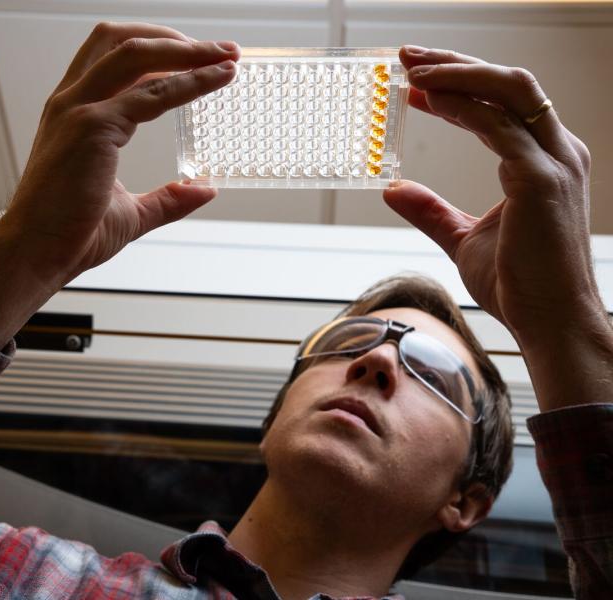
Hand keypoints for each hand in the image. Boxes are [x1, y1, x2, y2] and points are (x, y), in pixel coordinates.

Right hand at [0, 23, 237, 348]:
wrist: (35, 254)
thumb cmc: (69, 234)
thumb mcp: (128, 211)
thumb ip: (166, 198)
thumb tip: (204, 190)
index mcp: (74, 114)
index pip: (116, 60)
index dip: (162, 52)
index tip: (202, 58)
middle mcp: (72, 102)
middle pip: (122, 40)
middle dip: (176, 38)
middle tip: (221, 49)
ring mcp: (79, 110)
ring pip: (136, 53)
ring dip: (186, 50)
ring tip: (225, 55)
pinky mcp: (92, 127)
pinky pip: (151, 94)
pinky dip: (189, 82)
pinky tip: (216, 80)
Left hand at [384, 47, 602, 341]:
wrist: (550, 322)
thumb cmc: (518, 283)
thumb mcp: (462, 237)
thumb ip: (431, 211)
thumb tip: (393, 189)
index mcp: (544, 160)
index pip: (503, 102)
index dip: (459, 83)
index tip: (415, 81)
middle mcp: (556, 152)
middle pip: (508, 81)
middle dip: (456, 62)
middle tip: (407, 56)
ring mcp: (553, 162)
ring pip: (508, 89)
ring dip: (457, 72)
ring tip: (412, 68)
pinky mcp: (540, 180)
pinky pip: (498, 125)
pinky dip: (462, 105)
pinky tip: (428, 98)